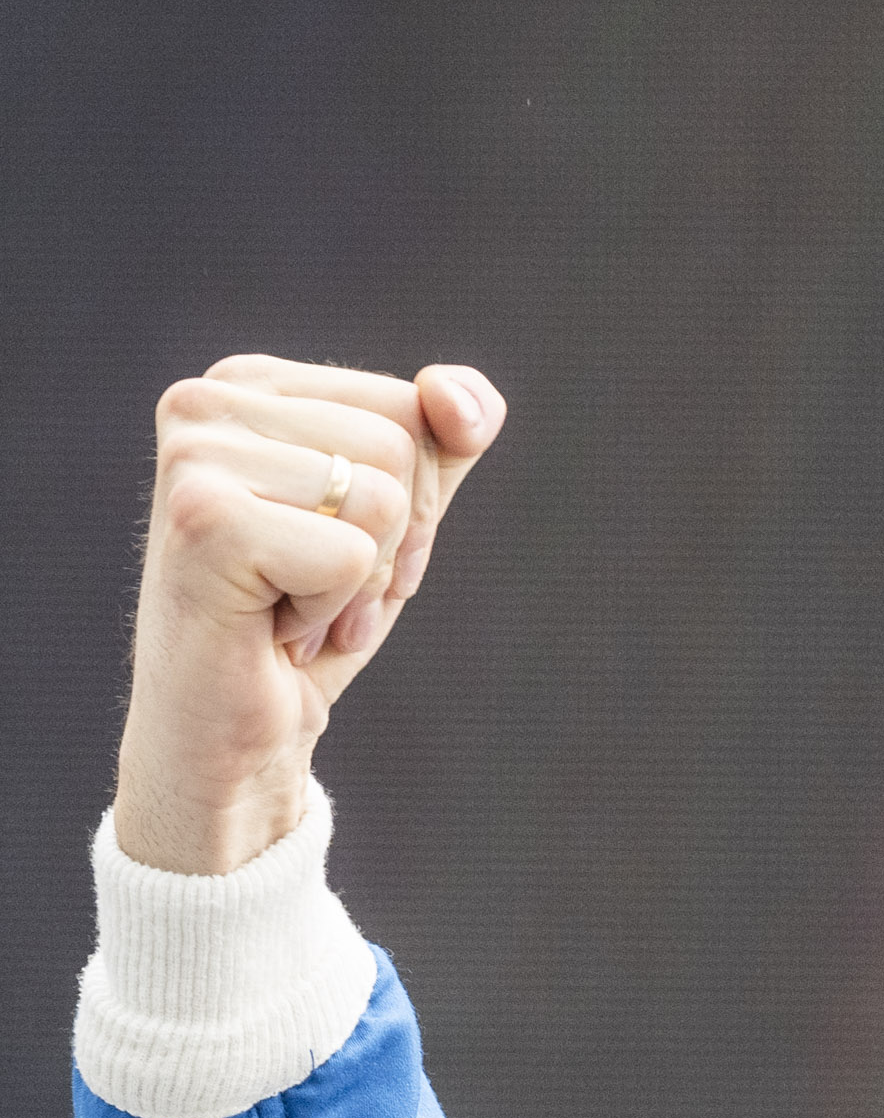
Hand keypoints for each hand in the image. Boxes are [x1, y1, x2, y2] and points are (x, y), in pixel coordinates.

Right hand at [111, 358, 506, 875]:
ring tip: (292, 606)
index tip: (342, 550)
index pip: (412, 407)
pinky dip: (332, 610)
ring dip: (361, 580)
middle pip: (403, 447)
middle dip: (394, 543)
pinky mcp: (204, 521)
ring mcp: (194, 457)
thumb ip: (443, 443)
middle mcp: (205, 401)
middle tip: (317, 589)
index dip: (413, 502)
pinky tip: (273, 629)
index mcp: (247, 384)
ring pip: (383, 499)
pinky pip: (350, 555)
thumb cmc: (308, 624)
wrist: (236, 733)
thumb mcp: (396, 522)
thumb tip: (455, 393)